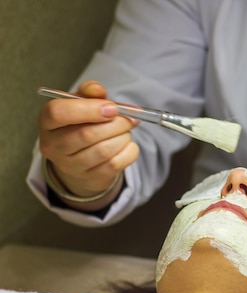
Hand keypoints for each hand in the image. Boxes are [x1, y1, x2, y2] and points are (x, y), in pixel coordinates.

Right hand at [38, 80, 139, 208]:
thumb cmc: (81, 125)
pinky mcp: (90, 178)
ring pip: (103, 151)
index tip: (112, 108)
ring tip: (126, 131)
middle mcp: (53, 146)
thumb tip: (97, 89)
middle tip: (128, 119)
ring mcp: (70, 166)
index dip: (89, 109)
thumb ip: (90, 93)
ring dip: (123, 137)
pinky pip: (116, 164)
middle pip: (86, 134)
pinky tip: (128, 144)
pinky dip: (129, 151)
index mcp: (47, 122)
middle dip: (115, 124)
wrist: (81, 160)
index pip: (59, 112)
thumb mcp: (82, 104)